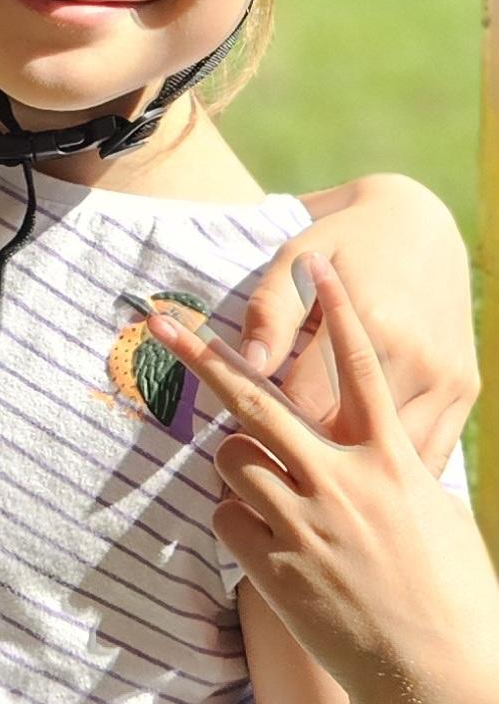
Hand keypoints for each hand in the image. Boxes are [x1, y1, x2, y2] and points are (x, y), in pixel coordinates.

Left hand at [150, 259, 498, 703]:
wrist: (441, 680)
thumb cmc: (450, 592)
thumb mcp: (431, 512)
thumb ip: (388, 464)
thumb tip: (356, 430)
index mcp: (393, 460)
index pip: (361, 366)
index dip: (339, 311)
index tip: (320, 261)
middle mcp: (346, 483)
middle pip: (261, 401)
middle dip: (206, 359)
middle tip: (163, 327)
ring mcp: (307, 525)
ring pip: (232, 459)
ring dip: (240, 465)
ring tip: (277, 496)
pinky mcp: (278, 568)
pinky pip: (227, 518)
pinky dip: (240, 522)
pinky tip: (275, 548)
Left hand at [238, 175, 476, 475]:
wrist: (421, 225)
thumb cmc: (343, 241)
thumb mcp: (297, 258)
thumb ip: (271, 311)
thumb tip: (250, 366)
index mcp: (371, 325)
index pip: (305, 406)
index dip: (266, 427)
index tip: (237, 435)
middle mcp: (415, 359)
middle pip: (349, 439)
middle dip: (302, 459)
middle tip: (269, 466)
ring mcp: (446, 380)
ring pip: (392, 456)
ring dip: (350, 472)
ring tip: (309, 479)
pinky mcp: (466, 390)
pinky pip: (430, 454)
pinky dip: (395, 470)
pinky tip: (362, 476)